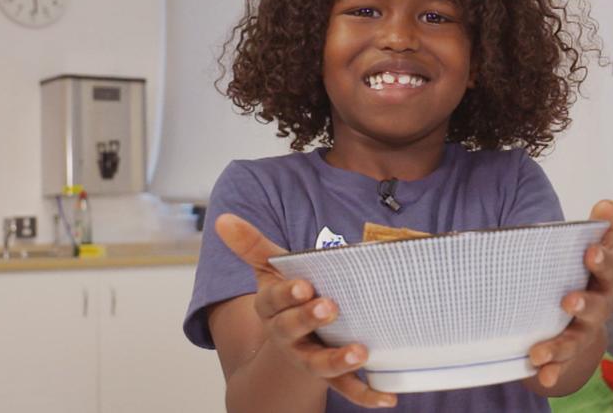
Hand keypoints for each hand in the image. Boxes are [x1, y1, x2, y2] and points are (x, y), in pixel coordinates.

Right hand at [215, 214, 397, 408]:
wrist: (290, 344)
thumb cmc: (286, 297)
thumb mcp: (270, 269)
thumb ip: (251, 245)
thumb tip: (223, 218)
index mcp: (272, 309)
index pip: (274, 301)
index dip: (287, 294)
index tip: (303, 285)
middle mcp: (287, 336)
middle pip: (292, 330)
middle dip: (308, 318)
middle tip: (329, 306)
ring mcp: (309, 358)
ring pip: (319, 364)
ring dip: (338, 360)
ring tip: (360, 352)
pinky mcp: (333, 376)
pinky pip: (348, 388)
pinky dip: (367, 394)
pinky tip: (388, 398)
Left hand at [527, 200, 612, 388]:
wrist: (579, 317)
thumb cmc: (583, 275)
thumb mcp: (591, 251)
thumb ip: (600, 230)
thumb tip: (609, 204)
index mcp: (603, 279)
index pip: (610, 269)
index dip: (603, 260)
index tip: (591, 251)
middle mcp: (598, 307)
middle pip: (598, 307)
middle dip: (584, 304)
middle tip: (568, 301)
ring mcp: (583, 332)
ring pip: (576, 340)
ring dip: (559, 346)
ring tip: (538, 352)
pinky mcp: (567, 353)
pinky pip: (561, 365)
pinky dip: (552, 371)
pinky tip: (541, 375)